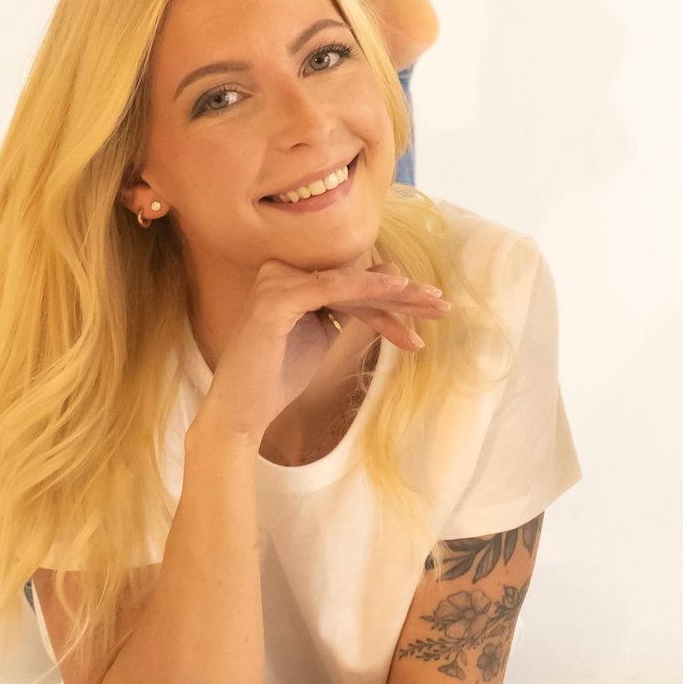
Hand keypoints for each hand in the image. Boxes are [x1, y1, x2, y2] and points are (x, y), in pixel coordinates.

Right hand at [198, 256, 450, 442]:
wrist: (241, 412)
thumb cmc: (278, 377)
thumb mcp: (322, 334)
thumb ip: (348, 309)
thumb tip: (388, 286)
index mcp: (290, 277)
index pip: (351, 282)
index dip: (392, 297)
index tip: (429, 309)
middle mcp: (282, 271)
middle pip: (355, 280)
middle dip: (403, 294)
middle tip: (441, 303)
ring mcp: (278, 281)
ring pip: (351, 285)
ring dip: (398, 295)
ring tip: (434, 305)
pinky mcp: (278, 297)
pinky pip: (333, 288)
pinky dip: (368, 287)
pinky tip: (399, 289)